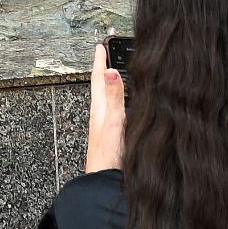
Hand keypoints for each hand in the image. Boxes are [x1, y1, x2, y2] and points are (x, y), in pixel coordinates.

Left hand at [87, 43, 125, 172]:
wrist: (104, 183)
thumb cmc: (108, 156)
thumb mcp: (112, 122)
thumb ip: (112, 97)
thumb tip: (109, 70)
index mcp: (100, 109)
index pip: (99, 79)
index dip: (100, 61)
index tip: (101, 44)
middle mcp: (102, 116)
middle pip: (103, 87)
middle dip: (106, 69)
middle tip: (107, 54)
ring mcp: (107, 127)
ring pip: (110, 100)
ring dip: (114, 85)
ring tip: (117, 75)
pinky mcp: (115, 138)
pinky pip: (118, 113)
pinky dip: (122, 103)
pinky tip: (128, 109)